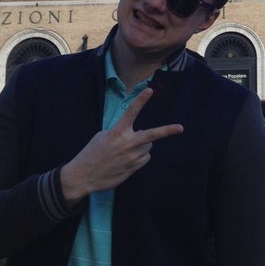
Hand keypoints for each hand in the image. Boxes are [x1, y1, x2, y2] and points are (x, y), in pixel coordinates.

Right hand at [59, 88, 182, 203]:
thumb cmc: (92, 152)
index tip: (150, 90)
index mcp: (117, 132)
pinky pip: (145, 158)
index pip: (131, 112)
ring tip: (128, 149)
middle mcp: (126, 144)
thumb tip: (138, 131)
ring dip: (143, 145)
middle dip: (167, 131)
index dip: (141, 100)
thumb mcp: (102, 136)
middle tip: (181, 128)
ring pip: (148, 146)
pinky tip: (128, 158)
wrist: (83, 176)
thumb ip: (120, 131)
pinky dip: (141, 155)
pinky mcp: (132, 169)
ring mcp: (131, 158)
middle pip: (152, 135)